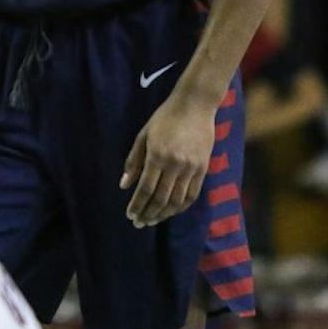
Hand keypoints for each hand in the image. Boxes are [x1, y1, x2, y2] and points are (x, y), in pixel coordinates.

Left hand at [120, 90, 216, 227]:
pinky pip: (192, 195)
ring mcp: (191, 168)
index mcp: (157, 155)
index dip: (137, 204)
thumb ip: (133, 161)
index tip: (130, 215)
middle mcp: (175, 164)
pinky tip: (171, 211)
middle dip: (148, 214)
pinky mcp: (203, 168)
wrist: (195, 105)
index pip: (146, 188)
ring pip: (176, 200)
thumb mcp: (144, 135)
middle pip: (160, 198)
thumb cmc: (165, 118)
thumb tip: (124, 186)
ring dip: (163, 214)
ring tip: (152, 220)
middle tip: (138, 223)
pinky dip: (180, 207)